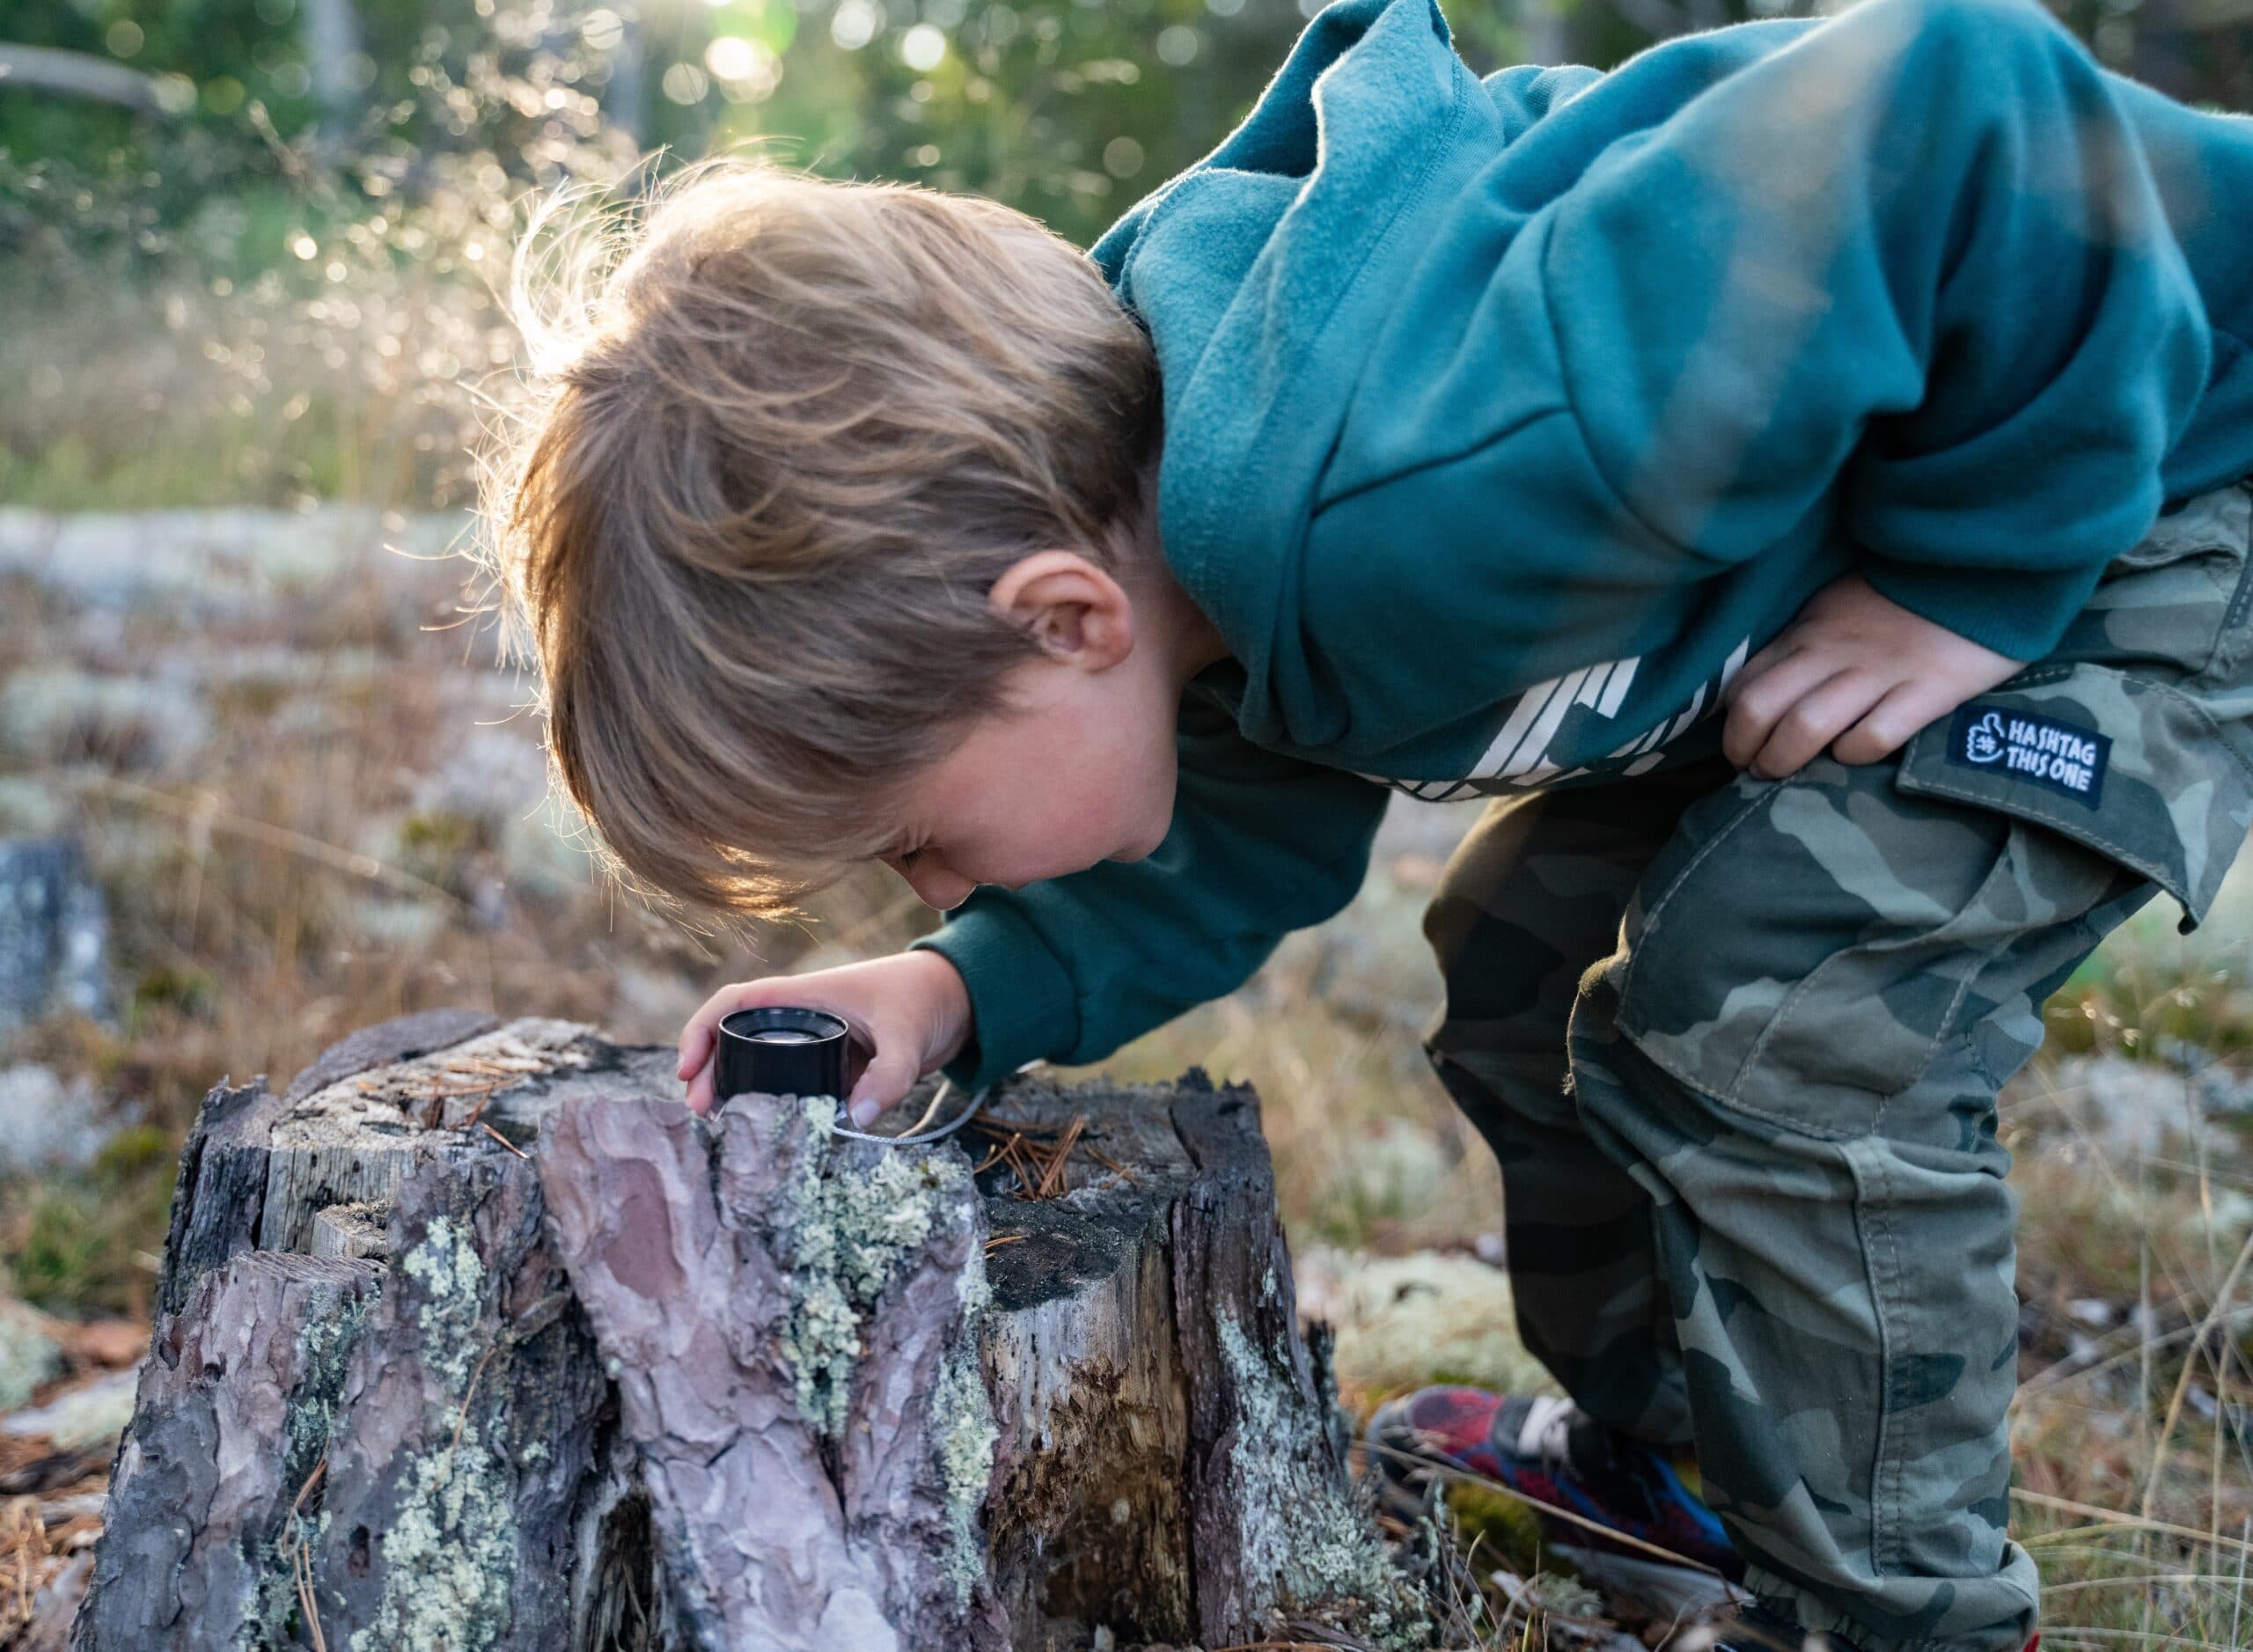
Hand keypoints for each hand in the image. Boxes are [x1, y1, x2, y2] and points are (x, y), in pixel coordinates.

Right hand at [676, 950, 973, 1125]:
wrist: (960, 1000)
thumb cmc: (926, 998)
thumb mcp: (909, 1035)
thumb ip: (889, 1075)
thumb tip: (854, 1119)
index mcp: (805, 995)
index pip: (735, 1003)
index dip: (702, 1030)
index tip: (688, 1069)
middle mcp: (801, 1016)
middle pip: (736, 1038)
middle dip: (710, 1070)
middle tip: (702, 1113)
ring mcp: (815, 1042)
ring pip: (759, 1063)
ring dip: (736, 1090)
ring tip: (721, 1125)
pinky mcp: (832, 1066)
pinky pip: (792, 1084)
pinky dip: (773, 1104)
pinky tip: (768, 1134)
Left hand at [1721, 573, 2025, 780]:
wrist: (1982, 568)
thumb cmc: (1901, 598)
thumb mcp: (1835, 609)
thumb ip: (1801, 646)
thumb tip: (1761, 693)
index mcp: (1807, 633)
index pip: (1744, 684)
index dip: (1730, 725)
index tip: (1739, 747)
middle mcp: (1833, 652)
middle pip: (1760, 708)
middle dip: (1744, 749)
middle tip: (1754, 770)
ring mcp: (1880, 671)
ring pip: (1806, 725)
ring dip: (1784, 760)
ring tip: (1785, 777)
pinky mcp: (1930, 689)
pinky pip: (1875, 734)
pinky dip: (1854, 753)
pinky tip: (1854, 755)